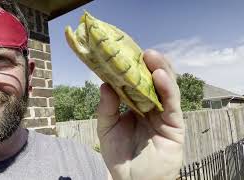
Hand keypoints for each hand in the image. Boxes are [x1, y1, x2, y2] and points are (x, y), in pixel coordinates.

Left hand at [97, 50, 183, 179]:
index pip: (135, 82)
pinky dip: (167, 88)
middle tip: (140, 51)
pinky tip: (159, 76)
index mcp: (134, 106)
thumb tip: (104, 85)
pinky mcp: (174, 124)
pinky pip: (172, 103)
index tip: (123, 52)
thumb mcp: (107, 129)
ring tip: (152, 56)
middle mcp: (150, 107)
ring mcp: (163, 114)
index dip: (131, 68)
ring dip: (160, 70)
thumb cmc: (119, 156)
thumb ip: (106, 108)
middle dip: (148, 65)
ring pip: (166, 87)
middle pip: (152, 81)